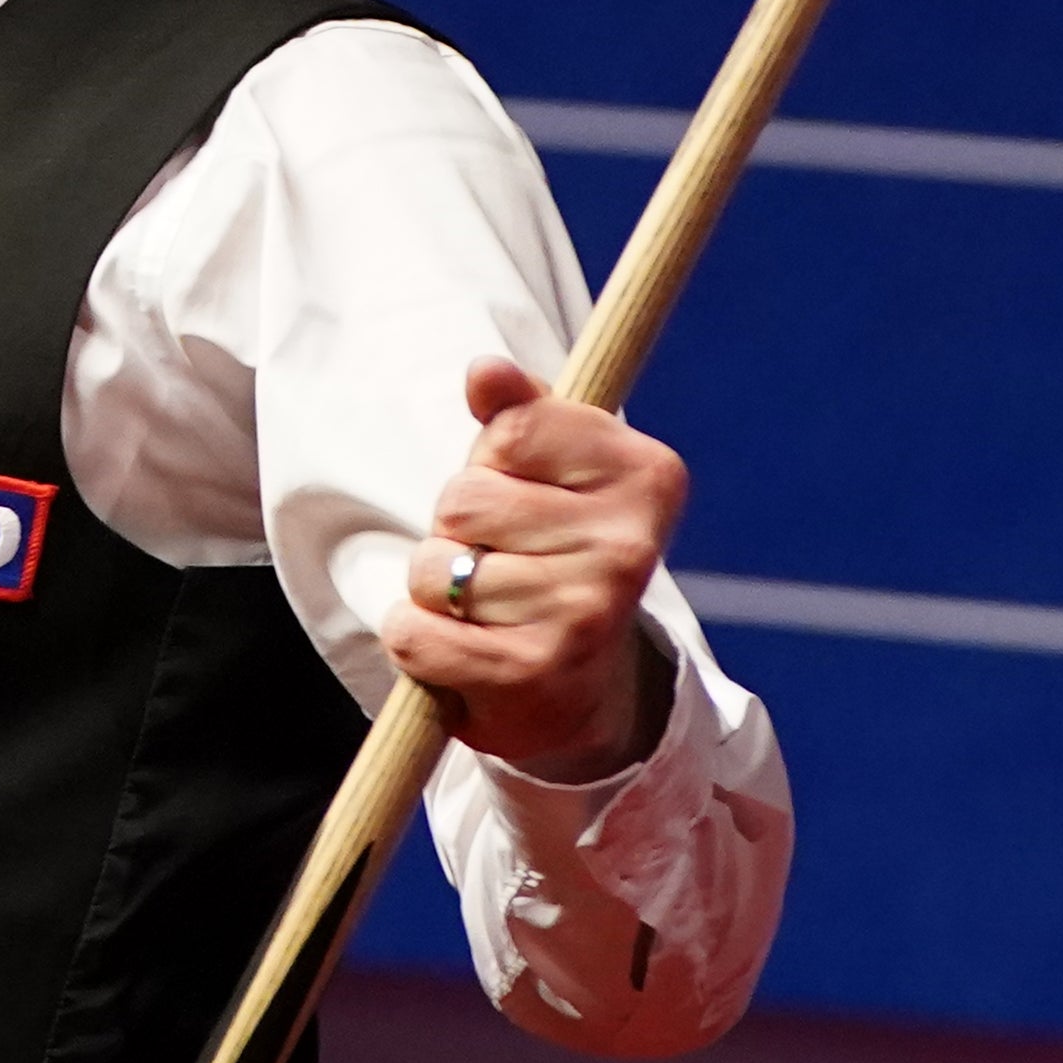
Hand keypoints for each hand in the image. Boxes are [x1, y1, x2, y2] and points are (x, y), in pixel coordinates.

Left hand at [387, 357, 686, 779]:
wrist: (585, 690)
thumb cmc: (556, 553)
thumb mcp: (551, 470)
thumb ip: (518, 412)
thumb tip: (484, 372)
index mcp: (646, 476)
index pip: (510, 430)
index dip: (492, 461)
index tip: (525, 493)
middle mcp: (628, 547)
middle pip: (463, 500)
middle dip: (459, 530)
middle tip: (504, 562)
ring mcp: (583, 613)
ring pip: (436, 568)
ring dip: (436, 589)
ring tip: (487, 608)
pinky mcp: (532, 675)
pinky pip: (416, 635)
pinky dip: (416, 641)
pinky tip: (461, 650)